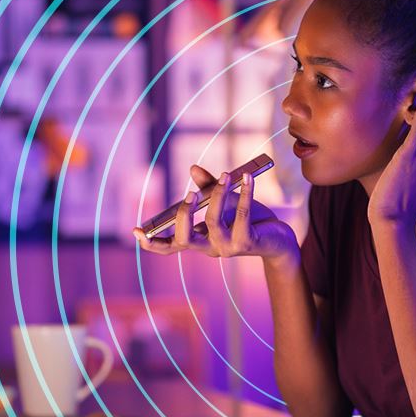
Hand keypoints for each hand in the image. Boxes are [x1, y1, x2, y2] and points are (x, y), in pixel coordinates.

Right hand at [132, 165, 298, 260]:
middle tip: (190, 195)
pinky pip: (242, 216)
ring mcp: (227, 248)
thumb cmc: (249, 220)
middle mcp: (209, 247)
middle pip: (184, 240)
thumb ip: (209, 187)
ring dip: (218, 195)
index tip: (136, 230)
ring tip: (226, 175)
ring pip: (213, 222)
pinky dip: (245, 194)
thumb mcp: (226, 201)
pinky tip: (247, 178)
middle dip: (183, 216)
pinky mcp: (247, 243)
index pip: (170, 246)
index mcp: (199, 239)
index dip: (152, 242)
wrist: (278, 238)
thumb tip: (193, 168)